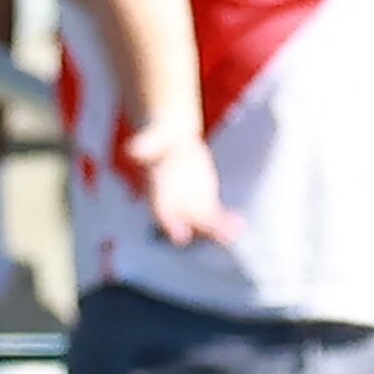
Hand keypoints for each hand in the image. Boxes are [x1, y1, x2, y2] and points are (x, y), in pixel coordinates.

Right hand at [121, 119, 243, 247]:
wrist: (171, 140)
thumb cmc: (159, 137)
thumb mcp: (154, 137)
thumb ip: (146, 144)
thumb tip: (133, 149)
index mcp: (155, 190)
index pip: (160, 210)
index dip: (169, 224)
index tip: (180, 236)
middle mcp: (170, 203)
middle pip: (186, 221)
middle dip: (201, 230)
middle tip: (217, 237)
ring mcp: (187, 206)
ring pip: (203, 223)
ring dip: (218, 230)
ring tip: (233, 235)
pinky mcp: (203, 204)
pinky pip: (215, 217)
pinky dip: (227, 222)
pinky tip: (240, 225)